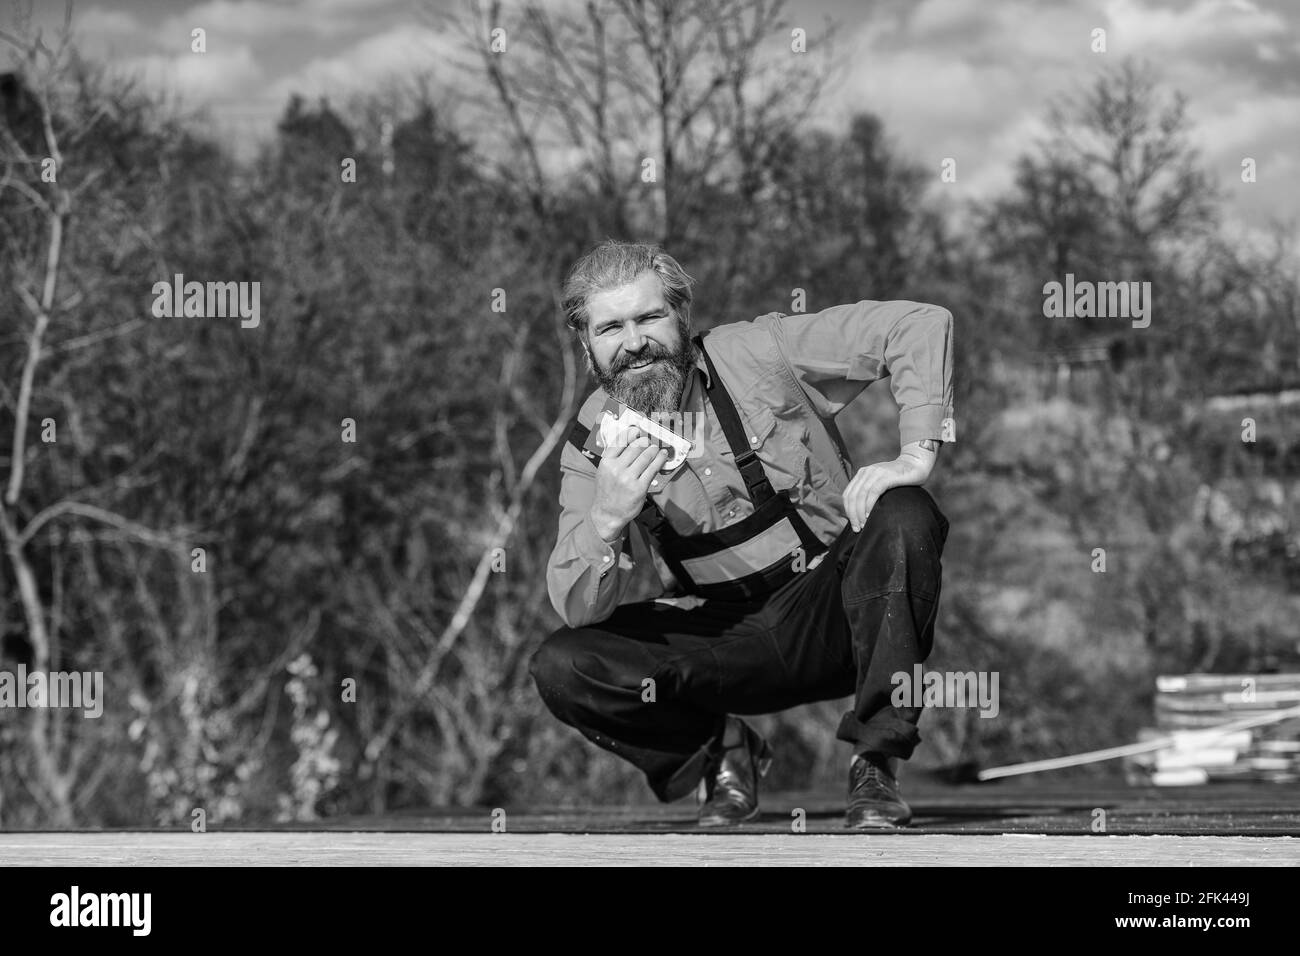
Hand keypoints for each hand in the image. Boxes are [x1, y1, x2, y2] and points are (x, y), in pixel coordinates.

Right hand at [589, 427, 670, 541]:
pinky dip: (660, 460)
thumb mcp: (604, 472)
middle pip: (635, 447)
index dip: (630, 433)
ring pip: (646, 456)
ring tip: (657, 448)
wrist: (608, 514)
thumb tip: (628, 440)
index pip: (620, 441)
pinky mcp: (639, 487)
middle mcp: (616, 468)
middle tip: (649, 441)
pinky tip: (662, 456)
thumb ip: (614, 457)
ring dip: (654, 450)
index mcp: (606, 462)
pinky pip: (653, 469)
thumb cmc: (607, 491)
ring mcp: (628, 478)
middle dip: (644, 442)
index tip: (637, 430)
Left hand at [842, 440, 937, 531]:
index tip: (853, 524)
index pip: (847, 494)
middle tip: (857, 528)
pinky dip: (869, 505)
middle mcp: (866, 472)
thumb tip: (862, 513)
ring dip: (860, 513)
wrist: (916, 464)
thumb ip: (870, 492)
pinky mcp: (886, 476)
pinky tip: (870, 515)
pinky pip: (873, 492)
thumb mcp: (881, 483)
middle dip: (852, 515)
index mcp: (862, 474)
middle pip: (852, 496)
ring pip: (860, 495)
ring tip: (863, 525)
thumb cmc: (900, 479)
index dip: (848, 511)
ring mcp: (876, 473)